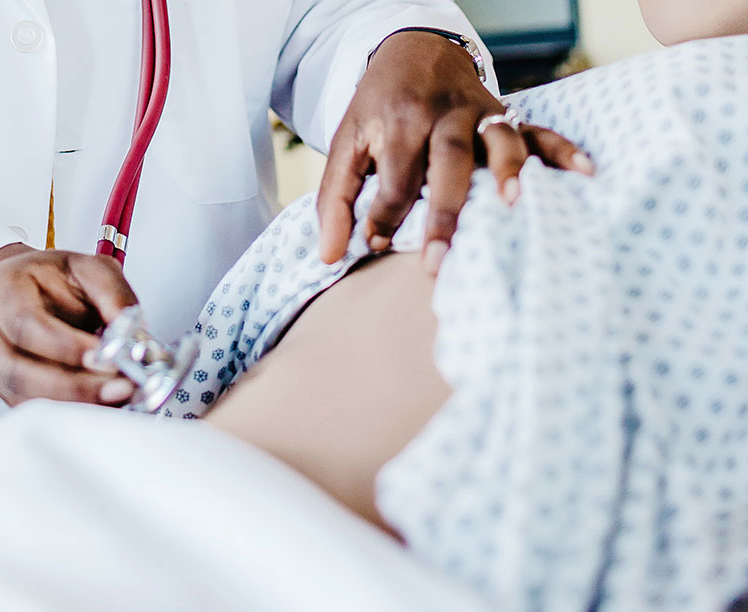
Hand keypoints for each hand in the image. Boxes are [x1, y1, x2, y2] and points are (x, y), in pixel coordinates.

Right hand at [0, 248, 138, 406]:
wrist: (29, 286)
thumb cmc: (54, 277)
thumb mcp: (89, 268)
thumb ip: (114, 295)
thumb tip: (134, 334)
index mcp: (3, 288)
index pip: (26, 324)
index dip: (66, 347)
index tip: (108, 357)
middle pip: (17, 370)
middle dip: (73, 386)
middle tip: (120, 386)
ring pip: (21, 396)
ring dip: (73, 403)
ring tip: (116, 397)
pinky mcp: (2, 387)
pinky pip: (29, 408)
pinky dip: (66, 411)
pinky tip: (99, 406)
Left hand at [317, 31, 594, 273]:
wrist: (412, 48)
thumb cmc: (377, 108)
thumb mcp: (346, 144)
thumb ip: (334, 200)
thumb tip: (327, 256)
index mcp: (399, 123)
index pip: (394, 180)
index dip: (382, 217)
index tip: (375, 244)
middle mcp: (443, 116)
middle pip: (447, 162)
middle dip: (443, 212)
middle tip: (437, 261)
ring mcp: (480, 111)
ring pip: (498, 140)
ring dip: (509, 173)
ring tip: (512, 208)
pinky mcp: (506, 111)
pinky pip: (539, 129)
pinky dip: (562, 150)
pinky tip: (586, 172)